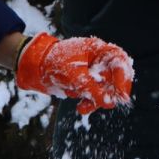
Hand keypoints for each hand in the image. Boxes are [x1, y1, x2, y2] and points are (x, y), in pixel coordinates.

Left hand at [16, 34, 134, 115]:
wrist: (35, 66)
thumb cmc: (53, 62)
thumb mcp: (73, 75)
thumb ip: (91, 89)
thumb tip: (109, 103)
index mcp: (98, 50)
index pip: (119, 61)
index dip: (124, 78)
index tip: (121, 95)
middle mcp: (99, 61)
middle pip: (115, 79)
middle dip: (108, 94)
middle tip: (105, 105)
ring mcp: (94, 73)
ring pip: (105, 91)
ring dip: (95, 101)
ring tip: (82, 108)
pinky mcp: (87, 84)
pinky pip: (95, 96)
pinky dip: (88, 102)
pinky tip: (79, 106)